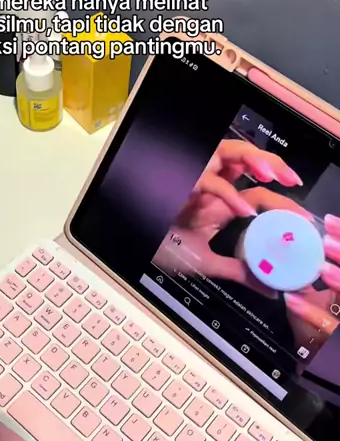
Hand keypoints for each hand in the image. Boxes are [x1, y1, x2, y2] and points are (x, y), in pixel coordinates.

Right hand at [154, 139, 303, 289]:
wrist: (137, 246)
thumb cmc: (162, 248)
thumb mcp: (207, 262)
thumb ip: (238, 272)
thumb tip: (270, 289)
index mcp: (219, 203)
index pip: (256, 192)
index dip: (282, 200)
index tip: (303, 217)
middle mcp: (212, 186)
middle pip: (246, 158)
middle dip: (273, 163)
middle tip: (291, 179)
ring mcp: (197, 181)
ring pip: (228, 151)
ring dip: (253, 159)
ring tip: (271, 174)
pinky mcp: (182, 186)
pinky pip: (208, 181)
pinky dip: (228, 195)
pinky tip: (243, 210)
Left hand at [284, 213, 339, 350]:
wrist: (325, 363)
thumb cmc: (324, 323)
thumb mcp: (325, 296)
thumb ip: (317, 273)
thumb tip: (303, 245)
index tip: (330, 222)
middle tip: (327, 240)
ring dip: (339, 281)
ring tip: (321, 268)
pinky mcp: (335, 340)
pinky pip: (329, 326)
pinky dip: (309, 312)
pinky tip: (292, 299)